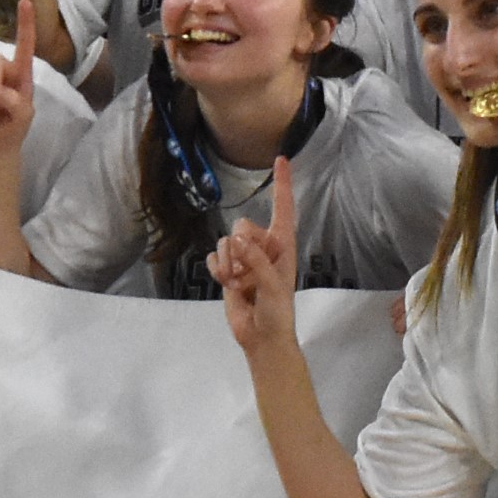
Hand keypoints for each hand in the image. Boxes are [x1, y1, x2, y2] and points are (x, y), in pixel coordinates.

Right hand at [213, 152, 299, 357]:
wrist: (261, 338)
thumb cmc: (277, 313)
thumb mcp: (273, 285)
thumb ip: (257, 260)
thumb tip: (236, 239)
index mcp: (283, 245)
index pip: (283, 208)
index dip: (283, 183)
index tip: (281, 159)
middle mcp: (264, 247)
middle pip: (242, 224)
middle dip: (239, 247)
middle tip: (245, 274)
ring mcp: (244, 258)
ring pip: (225, 241)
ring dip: (227, 263)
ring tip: (235, 284)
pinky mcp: (227, 270)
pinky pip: (213, 256)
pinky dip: (216, 269)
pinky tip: (225, 284)